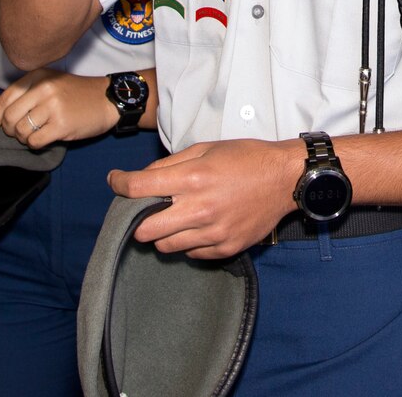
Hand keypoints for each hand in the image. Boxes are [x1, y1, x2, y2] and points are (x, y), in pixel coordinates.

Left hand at [0, 68, 120, 147]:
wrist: (108, 99)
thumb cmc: (76, 94)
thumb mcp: (50, 83)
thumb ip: (26, 94)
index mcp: (38, 76)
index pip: (5, 97)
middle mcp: (43, 88)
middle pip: (9, 116)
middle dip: (8, 130)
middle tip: (17, 133)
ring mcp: (53, 106)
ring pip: (20, 130)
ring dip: (23, 138)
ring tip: (33, 134)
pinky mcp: (62, 124)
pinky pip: (34, 140)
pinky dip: (34, 144)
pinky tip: (43, 139)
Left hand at [108, 139, 303, 258]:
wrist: (285, 179)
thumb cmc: (246, 158)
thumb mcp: (206, 148)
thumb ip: (171, 164)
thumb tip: (143, 179)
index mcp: (192, 179)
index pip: (138, 188)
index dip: (119, 184)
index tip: (115, 182)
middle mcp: (199, 209)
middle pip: (144, 229)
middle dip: (139, 219)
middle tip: (147, 209)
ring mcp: (213, 233)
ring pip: (165, 246)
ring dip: (163, 233)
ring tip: (177, 218)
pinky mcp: (226, 248)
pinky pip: (192, 254)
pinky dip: (189, 242)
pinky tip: (199, 226)